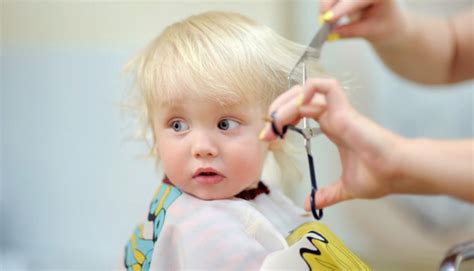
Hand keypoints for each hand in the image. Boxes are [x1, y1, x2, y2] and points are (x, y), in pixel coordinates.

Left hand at [260, 78, 401, 208]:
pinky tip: (296, 107)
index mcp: (333, 128)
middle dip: (278, 110)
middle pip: (299, 99)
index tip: (269, 138)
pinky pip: (325, 87)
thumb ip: (327, 194)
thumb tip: (310, 205)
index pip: (301, 114)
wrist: (397, 172)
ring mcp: (339, 111)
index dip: (282, 122)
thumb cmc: (379, 176)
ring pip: (307, 92)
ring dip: (286, 103)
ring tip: (275, 121)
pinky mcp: (344, 110)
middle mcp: (333, 116)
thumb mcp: (345, 187)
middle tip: (268, 130)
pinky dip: (308, 89)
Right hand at [320, 0, 406, 44]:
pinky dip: (326, 5)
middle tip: (322, 21)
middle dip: (328, 4)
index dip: (342, 9)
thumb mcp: (371, 32)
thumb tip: (330, 34)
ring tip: (326, 22)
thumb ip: (350, 32)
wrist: (389, 22)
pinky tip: (328, 16)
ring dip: (326, 5)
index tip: (328, 19)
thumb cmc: (384, 26)